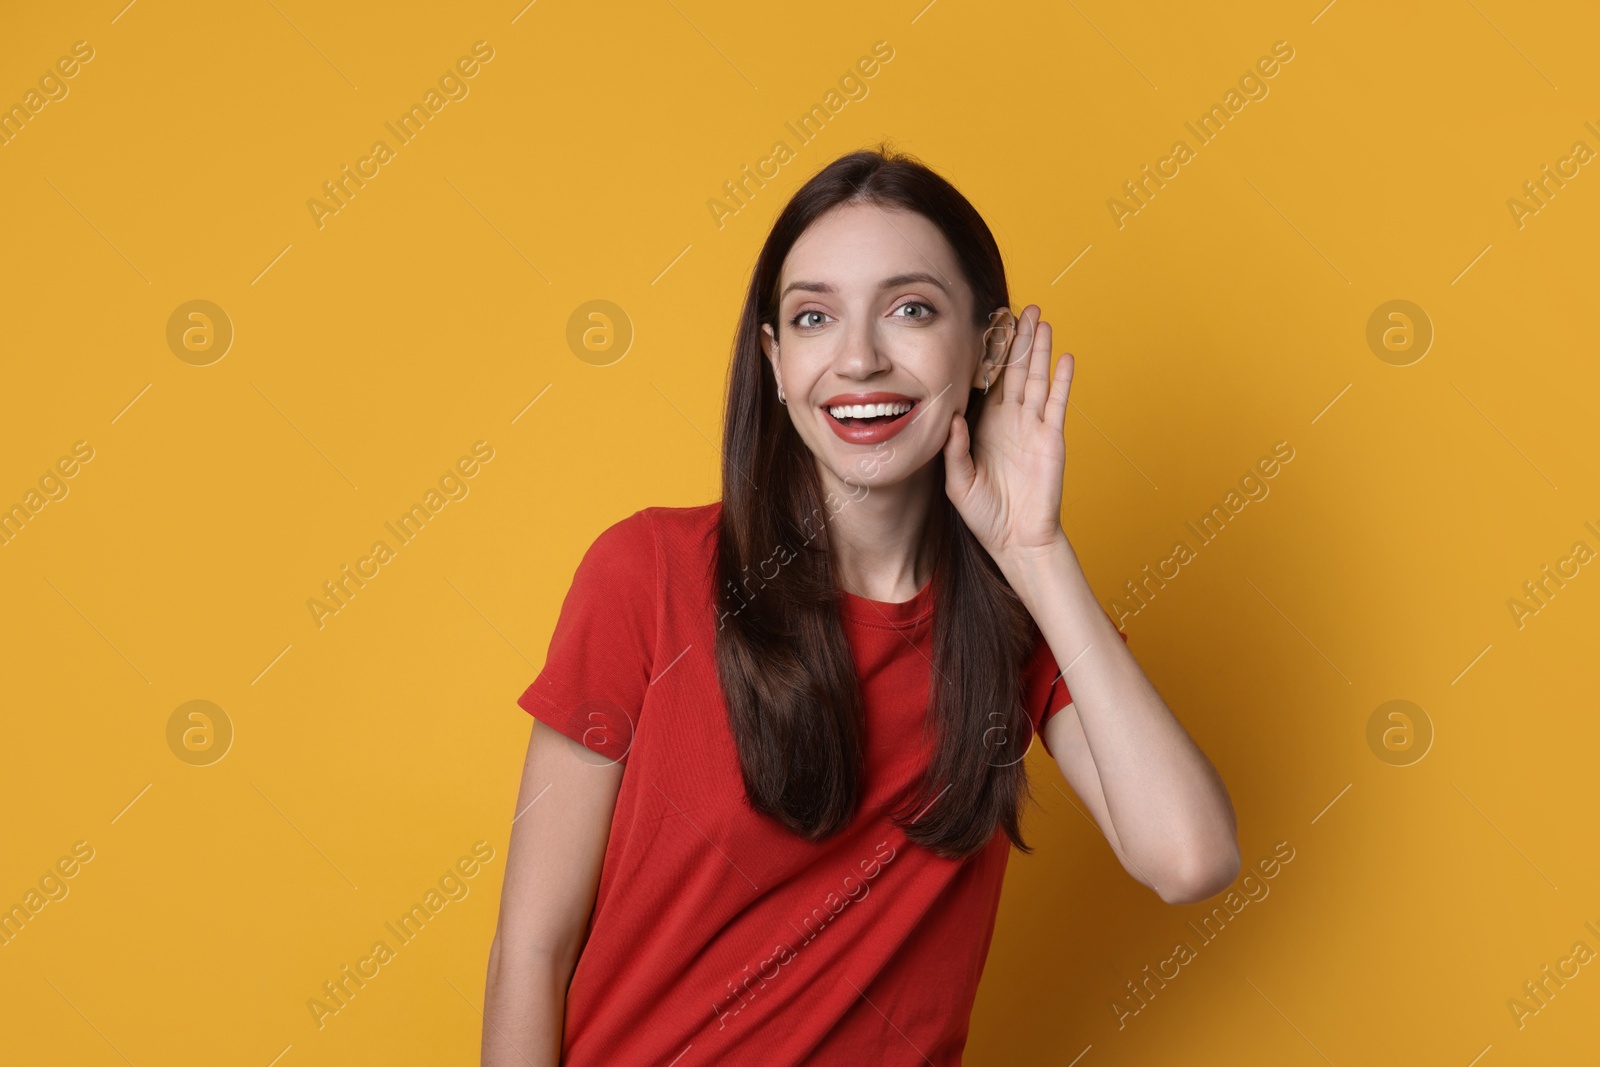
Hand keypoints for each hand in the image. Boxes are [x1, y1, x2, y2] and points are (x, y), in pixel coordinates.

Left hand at [942, 304, 1073, 565]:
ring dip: (1039, 350)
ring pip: (1037, 379)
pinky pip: (1057, 403)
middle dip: (1017, 340)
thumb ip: (953, 451)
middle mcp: (1009, 420)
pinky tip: (1065, 357)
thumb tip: (953, 419)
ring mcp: (1032, 427)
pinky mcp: (1052, 438)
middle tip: (1020, 308)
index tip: (986, 325)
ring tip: (1042, 320)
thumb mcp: (957, 483)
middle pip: (1014, 370)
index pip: (986, 381)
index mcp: (983, 426)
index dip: (987, 354)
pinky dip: (1062, 380)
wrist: (1016, 539)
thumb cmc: (984, 515)